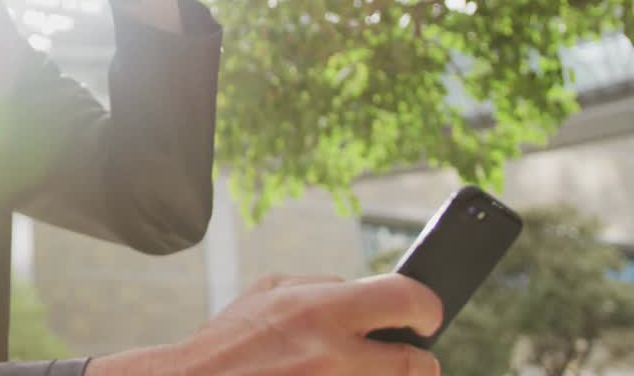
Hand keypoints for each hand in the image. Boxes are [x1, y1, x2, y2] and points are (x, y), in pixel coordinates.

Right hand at [87, 273, 442, 375]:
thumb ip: (322, 288)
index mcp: (320, 311)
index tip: (426, 317)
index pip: (407, 300)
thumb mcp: (269, 294)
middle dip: (415, 360)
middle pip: (417, 364)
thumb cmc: (229, 343)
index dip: (427, 308)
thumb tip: (364, 292)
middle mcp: (333, 356)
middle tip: (402, 357)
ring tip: (350, 369)